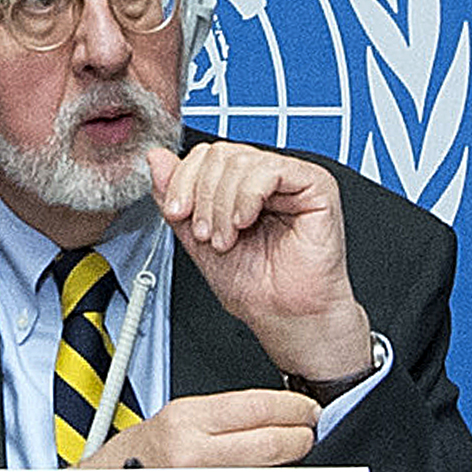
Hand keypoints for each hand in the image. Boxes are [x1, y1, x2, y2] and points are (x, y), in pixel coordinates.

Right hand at [75, 383, 319, 471]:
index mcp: (185, 419)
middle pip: (268, 442)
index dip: (292, 409)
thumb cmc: (133, 457)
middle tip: (308, 433)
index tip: (306, 411)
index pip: (256, 407)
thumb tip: (268, 417)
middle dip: (299, 437)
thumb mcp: (173, 420)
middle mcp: (192, 452)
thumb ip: (218, 418)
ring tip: (290, 456)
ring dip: (283, 466)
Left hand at [150, 140, 373, 387]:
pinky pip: (270, 170)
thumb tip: (156, 158)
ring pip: (239, 161)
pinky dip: (247, 197)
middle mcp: (265, 177)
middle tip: (206, 234)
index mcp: (240, 186)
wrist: (286, 317)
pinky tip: (245, 223)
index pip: (205, 155)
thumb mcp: (197, 238)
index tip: (177, 213)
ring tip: (226, 239)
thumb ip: (176, 197)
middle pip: (218, 154)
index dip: (183, 180)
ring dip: (222, 206)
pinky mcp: (316, 185)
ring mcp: (290, 178)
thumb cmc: (255, 287)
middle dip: (202, 197)